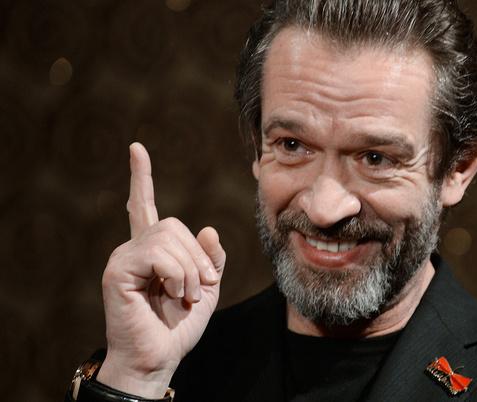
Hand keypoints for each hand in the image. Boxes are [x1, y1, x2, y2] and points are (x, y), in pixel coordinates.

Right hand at [96, 142, 224, 397]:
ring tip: (184, 296)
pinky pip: (158, 254)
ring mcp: (123, 257)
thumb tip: (208, 230)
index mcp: (153, 250)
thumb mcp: (207, 288)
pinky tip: (173, 294)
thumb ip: (211, 258)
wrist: (159, 357)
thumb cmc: (178, 326)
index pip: (145, 206)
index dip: (142, 177)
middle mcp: (134, 248)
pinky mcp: (118, 270)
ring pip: (168, 237)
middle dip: (197, 258)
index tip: (137, 148)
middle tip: (197, 289)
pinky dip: (177, 275)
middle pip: (174, 224)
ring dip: (190, 271)